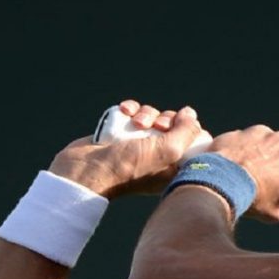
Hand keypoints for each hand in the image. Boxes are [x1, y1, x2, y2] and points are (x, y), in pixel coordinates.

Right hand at [49, 100, 208, 198]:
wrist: (88, 169)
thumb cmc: (130, 166)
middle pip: (172, 126)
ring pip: (152, 117)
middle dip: (165, 119)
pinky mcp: (121, 133)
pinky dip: (130, 109)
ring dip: (145, 113)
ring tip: (135, 121)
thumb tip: (190, 114)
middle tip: (157, 126)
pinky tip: (123, 111)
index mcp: (172, 168)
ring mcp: (138, 145)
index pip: (190, 143)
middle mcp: (157, 157)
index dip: (187, 129)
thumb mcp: (168, 151)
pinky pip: (132, 113)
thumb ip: (186, 131)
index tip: (179, 127)